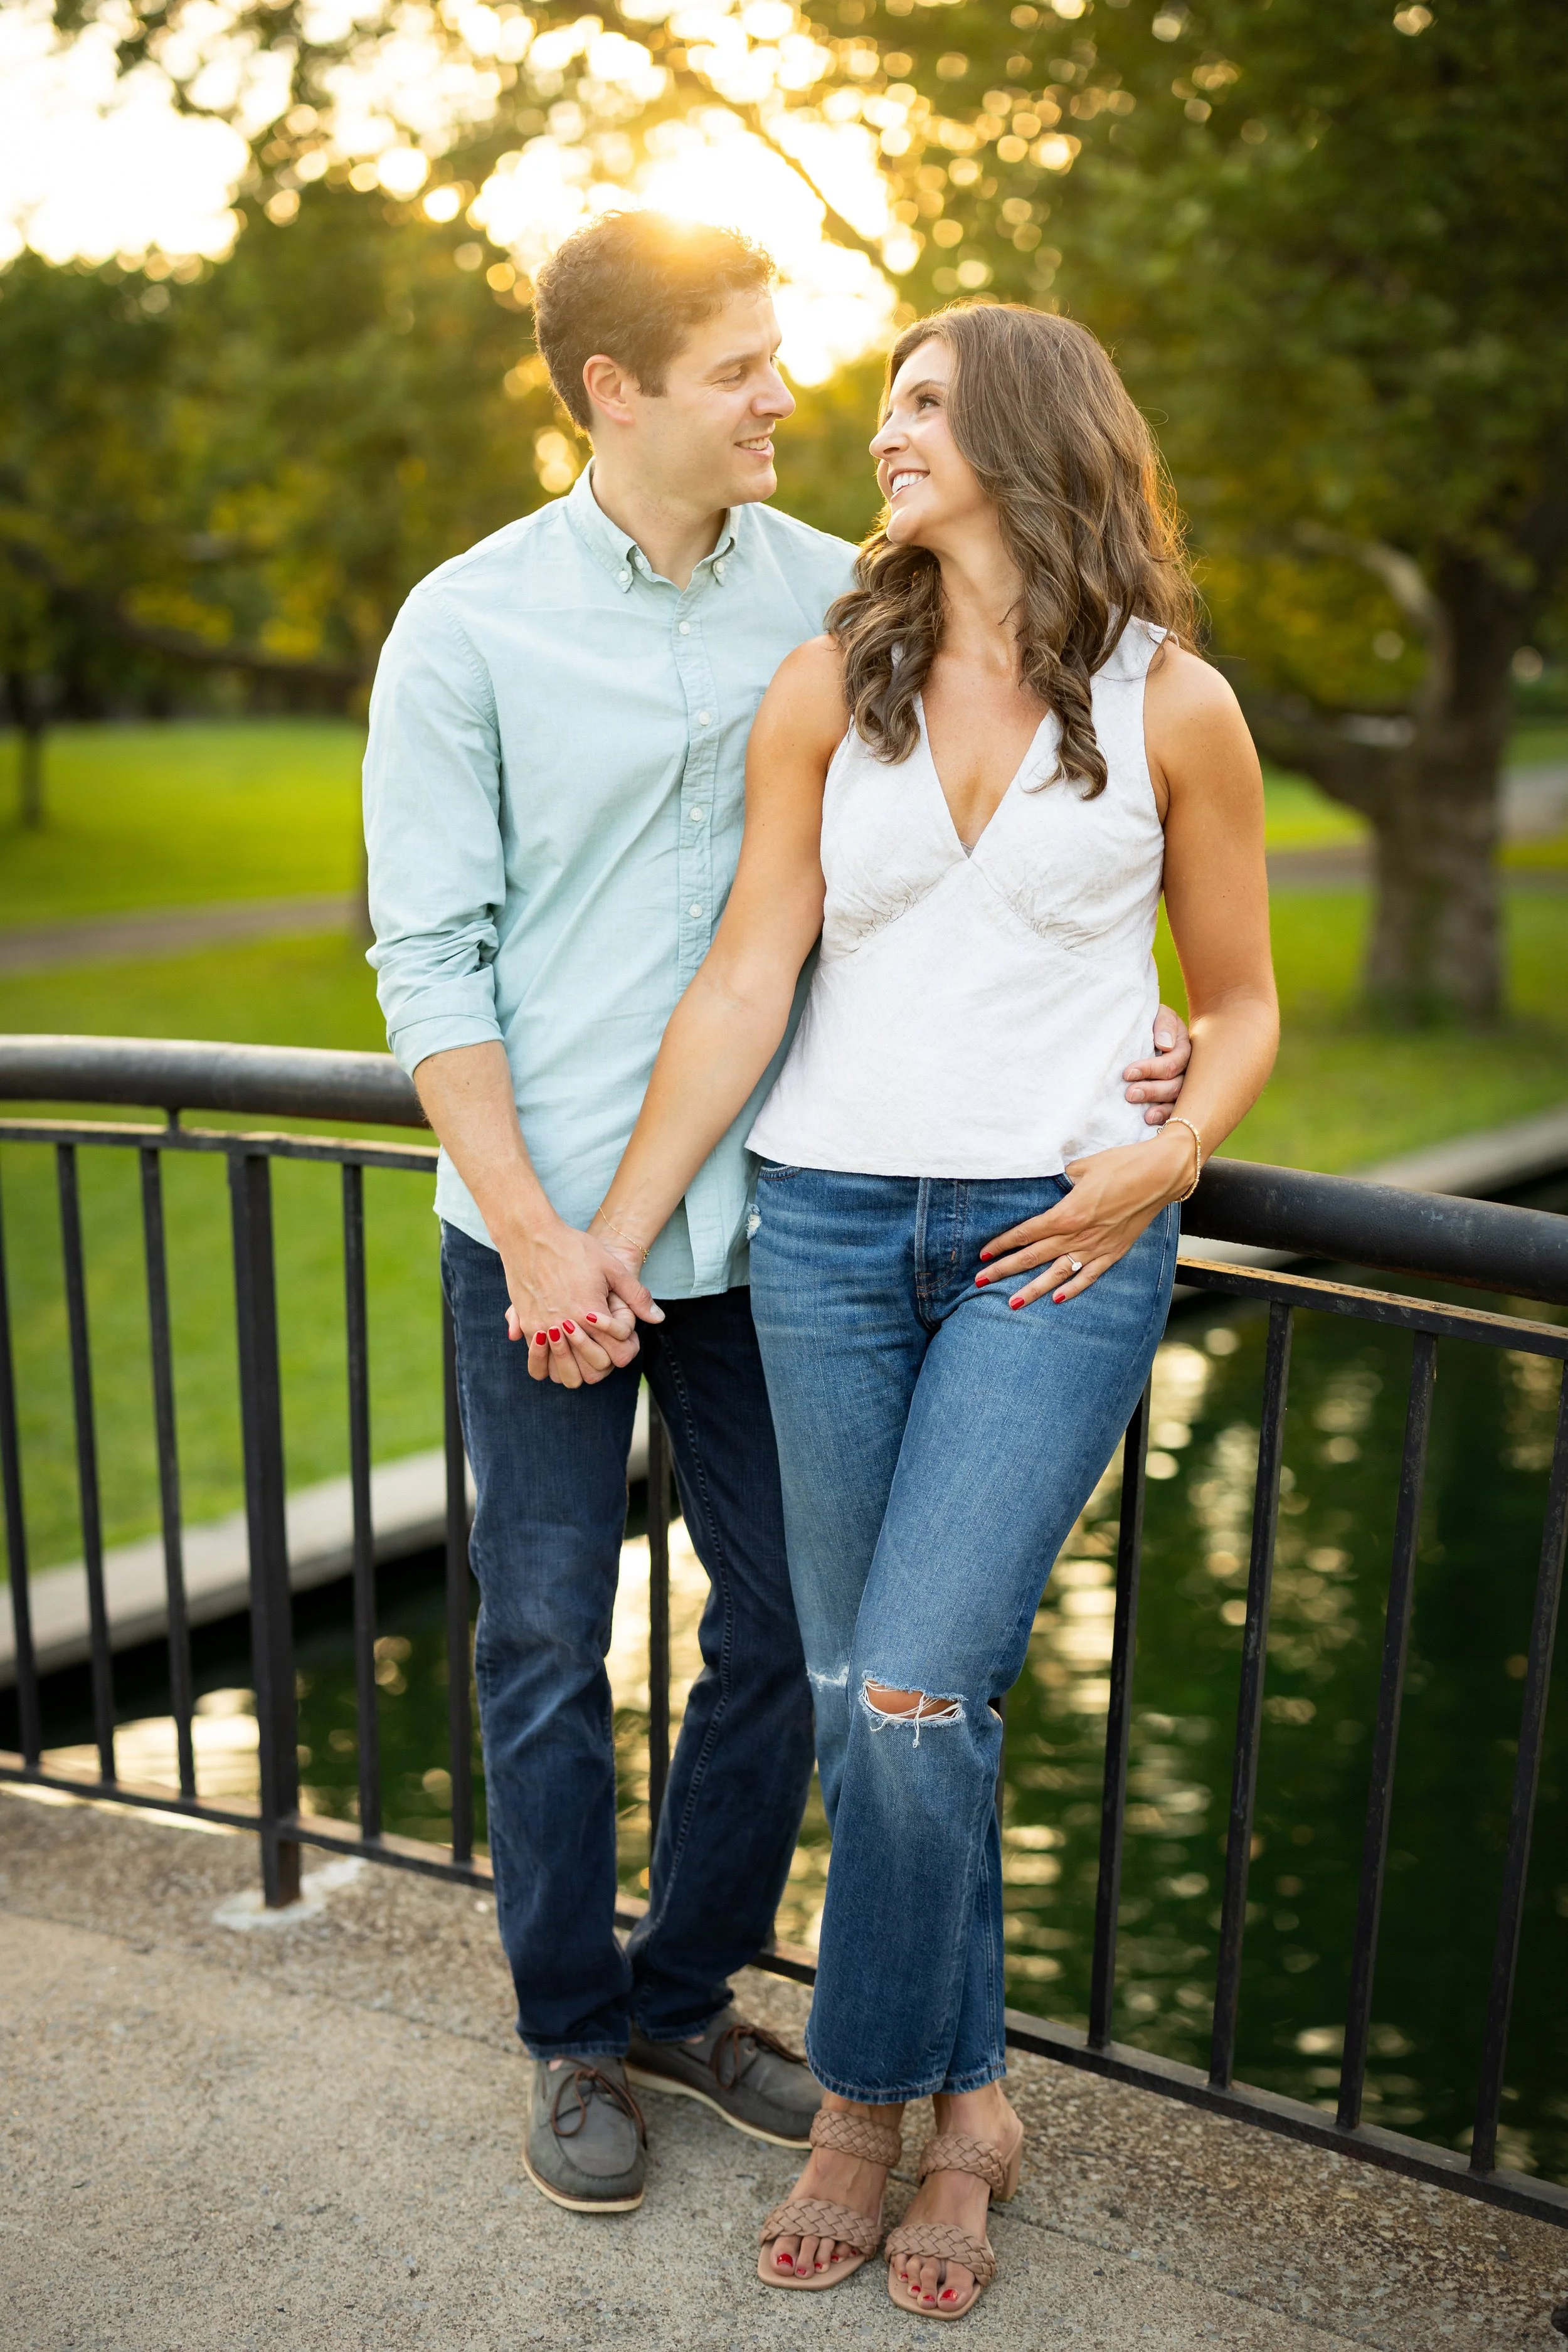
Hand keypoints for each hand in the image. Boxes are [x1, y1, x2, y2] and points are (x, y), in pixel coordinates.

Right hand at [497, 1220, 661, 1386]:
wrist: (532, 1235)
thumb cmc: (575, 1248)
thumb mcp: (613, 1268)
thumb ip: (637, 1296)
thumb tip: (659, 1318)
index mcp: (591, 1313)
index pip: (618, 1352)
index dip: (626, 1346)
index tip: (623, 1333)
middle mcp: (566, 1326)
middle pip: (594, 1369)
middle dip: (605, 1361)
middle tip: (606, 1347)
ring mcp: (542, 1328)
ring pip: (563, 1373)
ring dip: (576, 1369)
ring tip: (582, 1356)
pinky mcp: (526, 1325)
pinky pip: (536, 1362)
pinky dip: (549, 1364)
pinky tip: (559, 1352)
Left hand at [976, 1132, 1187, 1308]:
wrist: (1161, 1174)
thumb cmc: (1121, 1164)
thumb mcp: (1082, 1167)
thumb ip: (1062, 1182)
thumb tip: (1051, 1186)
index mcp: (1067, 1213)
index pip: (1026, 1233)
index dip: (1002, 1244)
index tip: (983, 1255)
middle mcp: (1078, 1235)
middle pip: (1034, 1257)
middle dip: (1005, 1270)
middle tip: (980, 1282)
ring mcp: (1097, 1247)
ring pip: (1058, 1273)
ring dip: (1033, 1289)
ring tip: (1012, 1303)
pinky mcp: (1115, 1252)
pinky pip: (1090, 1275)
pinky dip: (1073, 1289)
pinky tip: (1058, 1300)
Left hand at [1123, 1005, 1189, 1123]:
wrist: (1147, 1028)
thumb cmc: (1151, 1021)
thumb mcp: (1158, 1014)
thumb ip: (1164, 1024)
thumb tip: (1164, 1045)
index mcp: (1185, 1046)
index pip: (1174, 1061)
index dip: (1151, 1069)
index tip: (1128, 1073)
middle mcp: (1189, 1068)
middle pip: (1178, 1084)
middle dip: (1153, 1090)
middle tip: (1130, 1094)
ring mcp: (1185, 1085)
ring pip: (1179, 1100)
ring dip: (1161, 1108)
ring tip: (1145, 1115)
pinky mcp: (1176, 1097)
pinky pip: (1177, 1111)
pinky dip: (1166, 1117)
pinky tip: (1152, 1121)